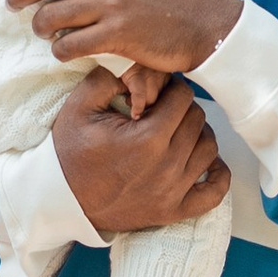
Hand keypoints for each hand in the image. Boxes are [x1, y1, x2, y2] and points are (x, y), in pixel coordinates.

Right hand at [51, 68, 229, 235]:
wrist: (61, 200)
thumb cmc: (69, 153)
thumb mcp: (80, 107)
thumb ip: (109, 78)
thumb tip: (138, 65)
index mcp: (148, 137)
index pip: (183, 97)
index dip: (170, 89)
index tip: (156, 94)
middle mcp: (167, 165)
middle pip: (198, 120)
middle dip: (181, 110)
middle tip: (162, 112)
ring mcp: (172, 191)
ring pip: (209, 149)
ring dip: (197, 135)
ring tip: (176, 133)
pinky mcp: (173, 211)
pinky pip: (214, 193)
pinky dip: (217, 175)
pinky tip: (205, 162)